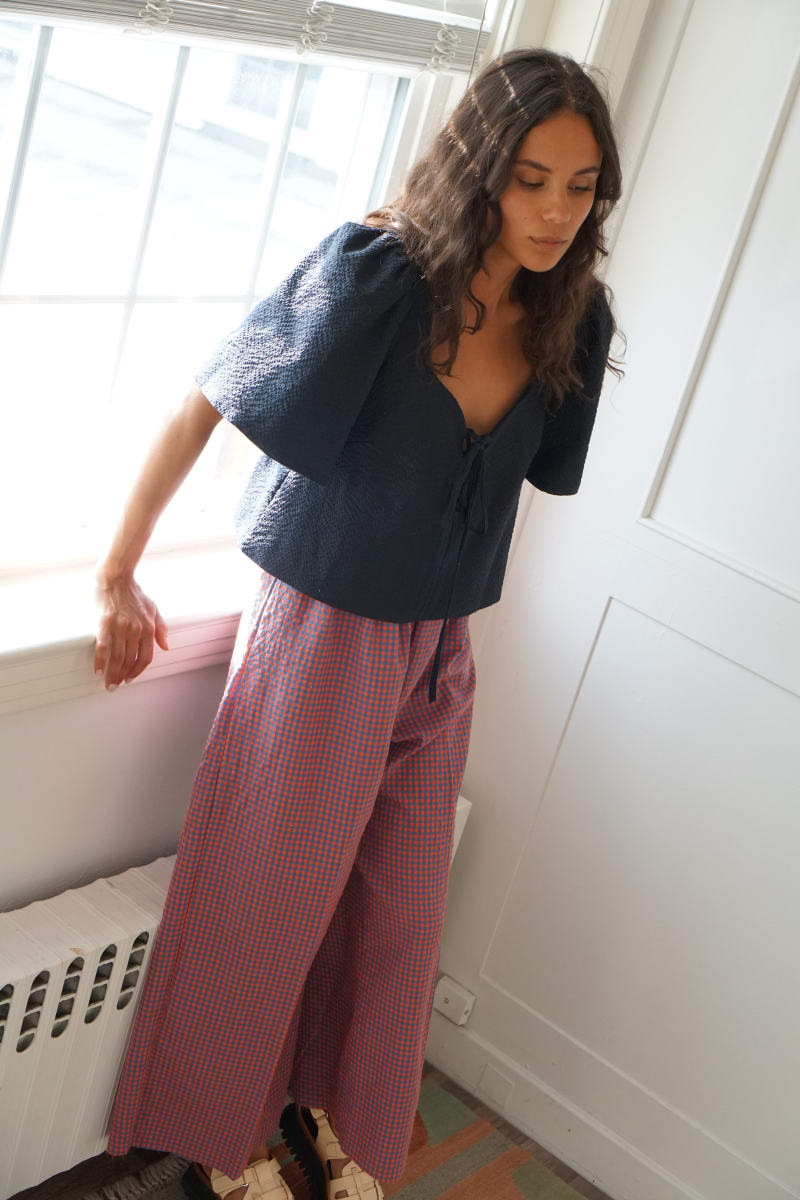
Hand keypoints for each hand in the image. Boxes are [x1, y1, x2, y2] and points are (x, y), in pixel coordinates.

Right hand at [93, 573, 168, 690]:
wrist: (116, 576)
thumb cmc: (134, 592)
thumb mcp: (154, 609)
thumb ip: (161, 629)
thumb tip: (166, 647)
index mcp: (148, 627)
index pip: (146, 657)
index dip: (138, 670)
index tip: (131, 677)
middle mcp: (135, 629)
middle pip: (130, 660)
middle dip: (123, 676)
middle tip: (116, 685)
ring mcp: (119, 627)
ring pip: (117, 657)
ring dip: (113, 674)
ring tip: (108, 684)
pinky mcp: (103, 623)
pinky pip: (102, 647)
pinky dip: (100, 661)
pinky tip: (98, 671)